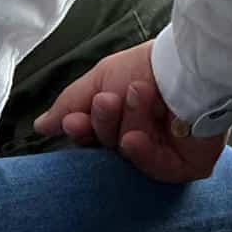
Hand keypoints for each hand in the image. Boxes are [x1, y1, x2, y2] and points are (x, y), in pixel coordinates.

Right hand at [32, 39, 229, 182]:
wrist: (191, 62)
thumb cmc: (149, 64)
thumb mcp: (101, 79)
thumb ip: (70, 104)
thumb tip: (40, 126)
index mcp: (121, 120)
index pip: (92, 137)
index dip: (81, 131)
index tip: (73, 122)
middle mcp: (142, 138)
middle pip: (108, 147)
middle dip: (104, 124)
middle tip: (109, 100)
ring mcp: (165, 153)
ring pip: (129, 153)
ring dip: (130, 123)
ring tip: (140, 94)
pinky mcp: (187, 166)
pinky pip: (156, 170)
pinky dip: (143, 153)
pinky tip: (136, 137)